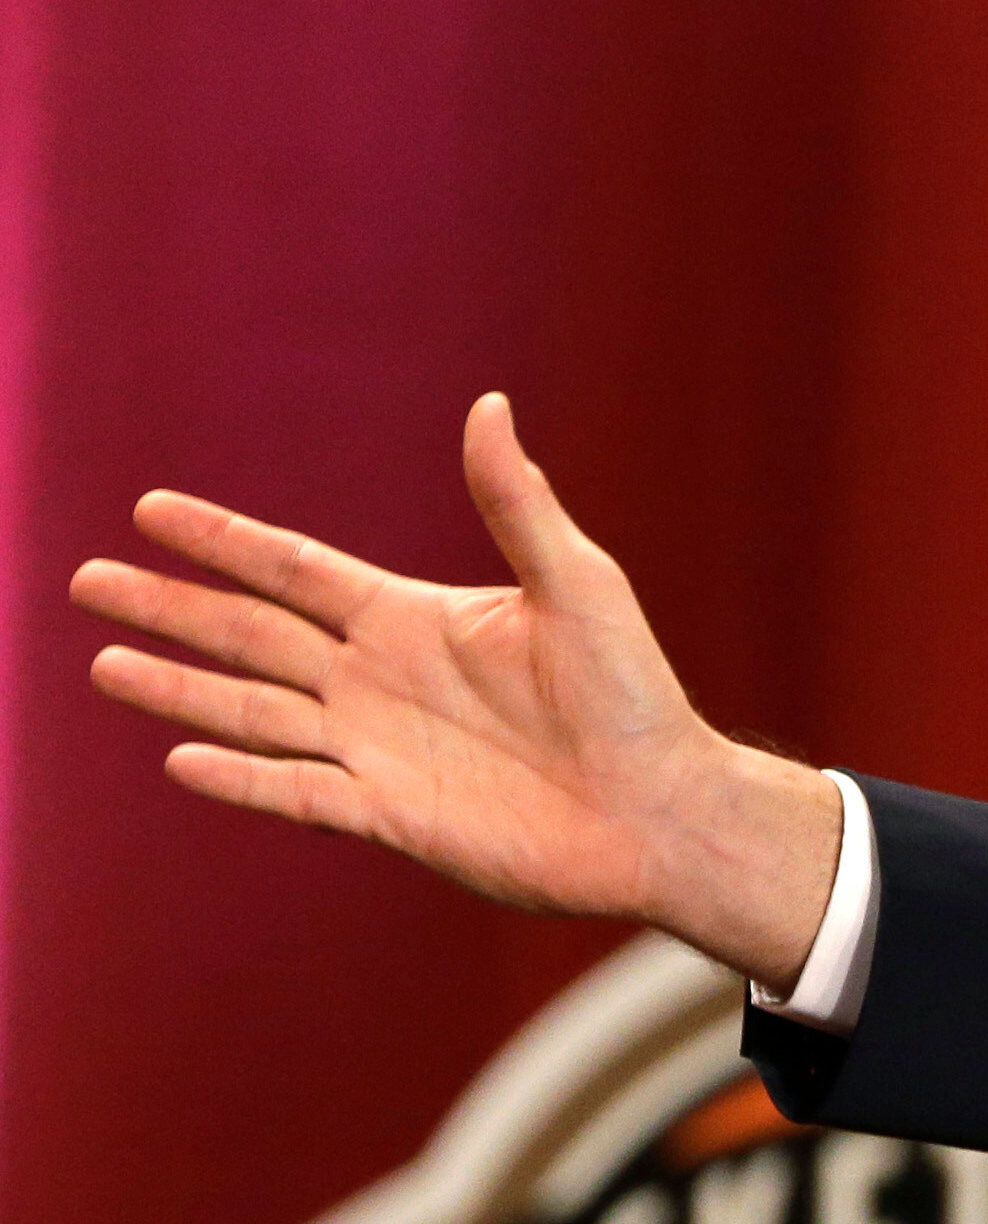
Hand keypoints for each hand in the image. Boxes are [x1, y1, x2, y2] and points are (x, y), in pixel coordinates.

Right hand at [71, 392, 839, 987]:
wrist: (664, 808)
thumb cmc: (636, 697)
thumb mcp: (578, 585)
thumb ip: (518, 503)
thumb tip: (489, 407)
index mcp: (412, 618)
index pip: (293, 569)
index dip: (223, 540)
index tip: (149, 510)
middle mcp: (380, 680)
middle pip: (250, 635)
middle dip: (170, 608)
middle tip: (87, 582)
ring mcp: (378, 750)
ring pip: (254, 712)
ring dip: (181, 688)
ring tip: (104, 664)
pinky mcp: (393, 816)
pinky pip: (298, 792)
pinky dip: (241, 777)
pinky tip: (181, 756)